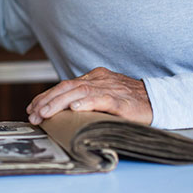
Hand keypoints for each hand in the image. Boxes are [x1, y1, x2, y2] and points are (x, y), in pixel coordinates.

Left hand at [26, 67, 152, 125]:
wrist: (159, 100)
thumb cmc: (132, 102)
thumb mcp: (105, 97)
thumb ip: (88, 99)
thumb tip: (65, 111)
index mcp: (95, 78)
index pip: (65, 85)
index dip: (47, 96)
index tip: (33, 107)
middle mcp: (100, 80)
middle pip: (68, 87)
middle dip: (47, 100)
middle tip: (33, 114)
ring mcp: (110, 89)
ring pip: (80, 92)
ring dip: (59, 103)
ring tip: (46, 113)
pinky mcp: (122, 101)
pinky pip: (102, 100)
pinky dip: (87, 103)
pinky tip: (75, 109)